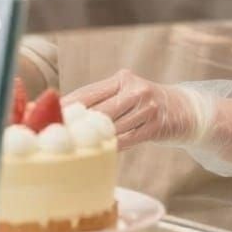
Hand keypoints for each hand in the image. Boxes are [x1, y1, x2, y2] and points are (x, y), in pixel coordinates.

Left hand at [64, 70, 200, 149]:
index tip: (48, 115)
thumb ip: (102, 99)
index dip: (67, 105)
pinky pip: (127, 140)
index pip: (89, 92)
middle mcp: (136, 90)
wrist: (183, 109)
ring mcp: (147, 109)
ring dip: (94, 139)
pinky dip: (113, 146)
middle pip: (99, 111)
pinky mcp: (155, 127)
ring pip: (112, 128)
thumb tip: (66, 112)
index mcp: (123, 79)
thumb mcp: (127, 93)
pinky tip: (101, 151)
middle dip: (77, 124)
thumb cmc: (145, 103)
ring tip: (76, 147)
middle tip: (57, 136)